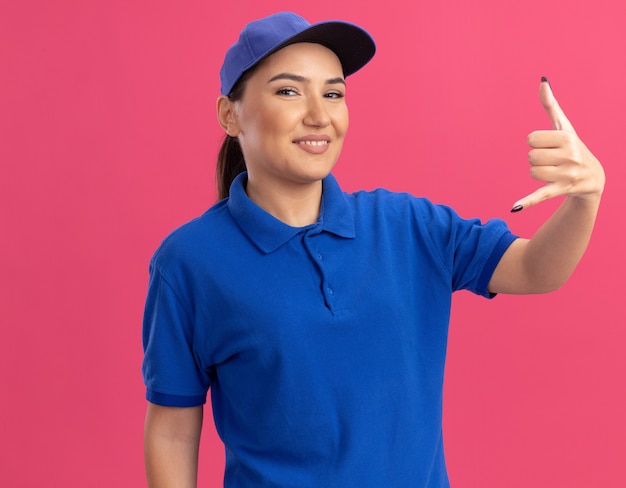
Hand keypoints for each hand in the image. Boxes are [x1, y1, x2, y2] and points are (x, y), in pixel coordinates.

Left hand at [511, 78, 604, 211]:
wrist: (594, 178)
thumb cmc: (573, 148)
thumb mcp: (564, 126)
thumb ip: (550, 104)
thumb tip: (542, 81)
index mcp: (567, 137)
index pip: (531, 139)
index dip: (536, 143)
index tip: (549, 146)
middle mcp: (570, 154)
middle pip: (531, 156)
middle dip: (537, 159)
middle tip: (552, 160)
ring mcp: (566, 174)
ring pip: (532, 172)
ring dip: (537, 173)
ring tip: (553, 172)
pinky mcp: (561, 190)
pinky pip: (540, 195)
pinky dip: (528, 201)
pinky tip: (515, 207)